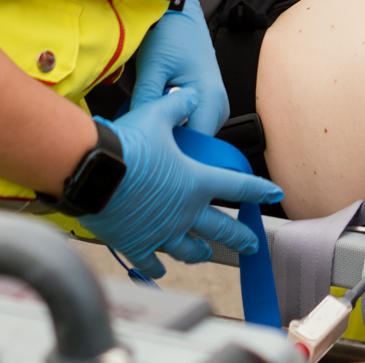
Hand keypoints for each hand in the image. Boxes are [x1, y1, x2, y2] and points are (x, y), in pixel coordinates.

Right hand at [81, 87, 281, 278]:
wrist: (90, 172)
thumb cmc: (125, 145)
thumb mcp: (156, 114)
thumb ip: (177, 105)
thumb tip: (188, 94)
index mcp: (196, 182)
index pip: (239, 187)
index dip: (260, 190)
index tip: (274, 195)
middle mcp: (184, 212)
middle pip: (222, 228)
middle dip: (241, 237)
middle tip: (252, 245)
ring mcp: (161, 232)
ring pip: (189, 249)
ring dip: (201, 252)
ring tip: (208, 254)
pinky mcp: (135, 244)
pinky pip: (150, 262)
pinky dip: (157, 267)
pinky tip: (160, 270)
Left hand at [129, 0, 227, 135]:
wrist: (180, 16)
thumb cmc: (170, 36)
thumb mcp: (152, 69)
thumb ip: (146, 102)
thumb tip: (136, 133)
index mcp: (210, 97)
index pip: (195, 144)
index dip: (171, 151)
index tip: (148, 148)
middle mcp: (219, 104)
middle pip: (195, 142)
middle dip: (169, 143)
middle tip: (143, 133)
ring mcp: (216, 104)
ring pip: (192, 134)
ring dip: (171, 133)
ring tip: (149, 121)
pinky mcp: (207, 103)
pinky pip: (192, 124)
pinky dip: (175, 124)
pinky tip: (157, 114)